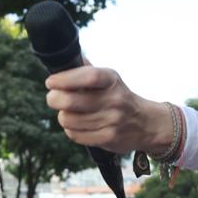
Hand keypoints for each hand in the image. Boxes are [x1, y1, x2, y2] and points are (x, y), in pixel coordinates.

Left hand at [44, 66, 170, 154]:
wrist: (147, 123)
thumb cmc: (120, 97)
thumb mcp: (110, 79)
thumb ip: (87, 69)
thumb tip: (65, 58)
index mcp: (112, 80)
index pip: (87, 76)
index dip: (64, 79)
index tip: (51, 82)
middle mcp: (114, 100)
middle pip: (70, 101)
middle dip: (54, 99)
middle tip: (53, 98)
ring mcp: (112, 120)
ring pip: (69, 120)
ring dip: (63, 116)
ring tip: (68, 113)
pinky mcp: (108, 138)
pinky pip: (76, 135)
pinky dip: (71, 130)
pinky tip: (77, 125)